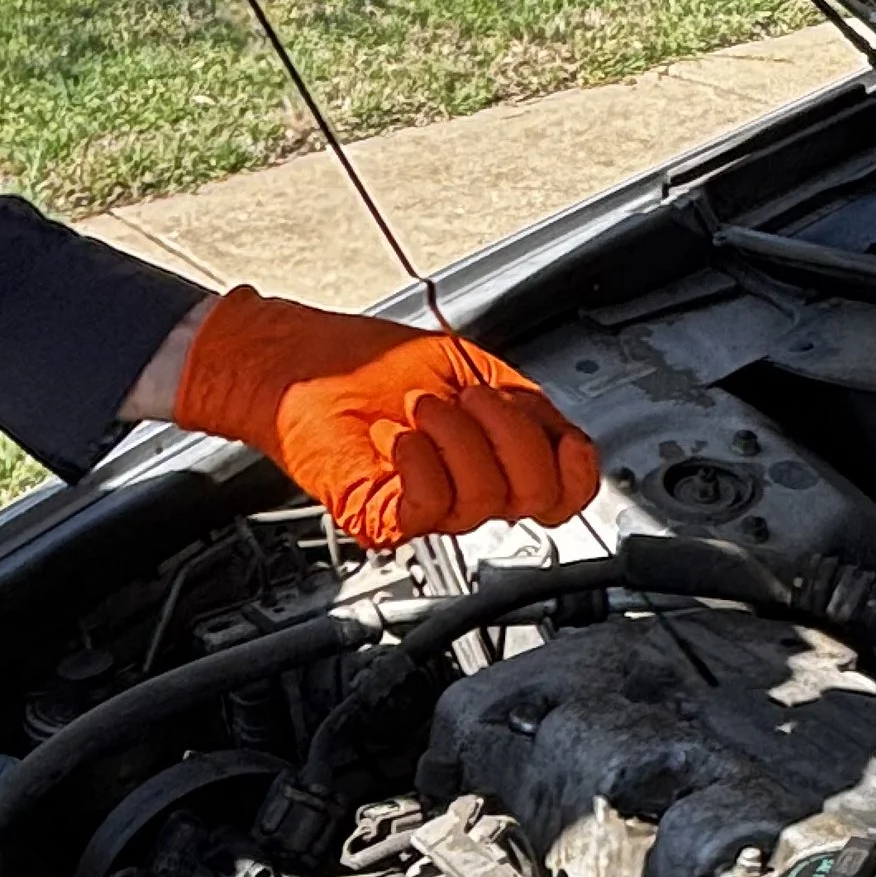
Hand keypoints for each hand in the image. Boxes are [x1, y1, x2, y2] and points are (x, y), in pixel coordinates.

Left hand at [169, 286, 602, 548]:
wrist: (297, 363)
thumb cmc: (365, 365)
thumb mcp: (469, 369)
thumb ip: (523, 406)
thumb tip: (567, 437)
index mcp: (494, 458)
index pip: (563, 495)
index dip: (577, 473)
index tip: (568, 441)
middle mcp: (465, 491)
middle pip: (535, 499)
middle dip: (513, 436)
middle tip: (469, 398)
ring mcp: (423, 507)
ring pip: (483, 501)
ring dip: (458, 438)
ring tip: (421, 406)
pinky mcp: (381, 513)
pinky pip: (428, 508)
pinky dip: (421, 463)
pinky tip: (401, 437)